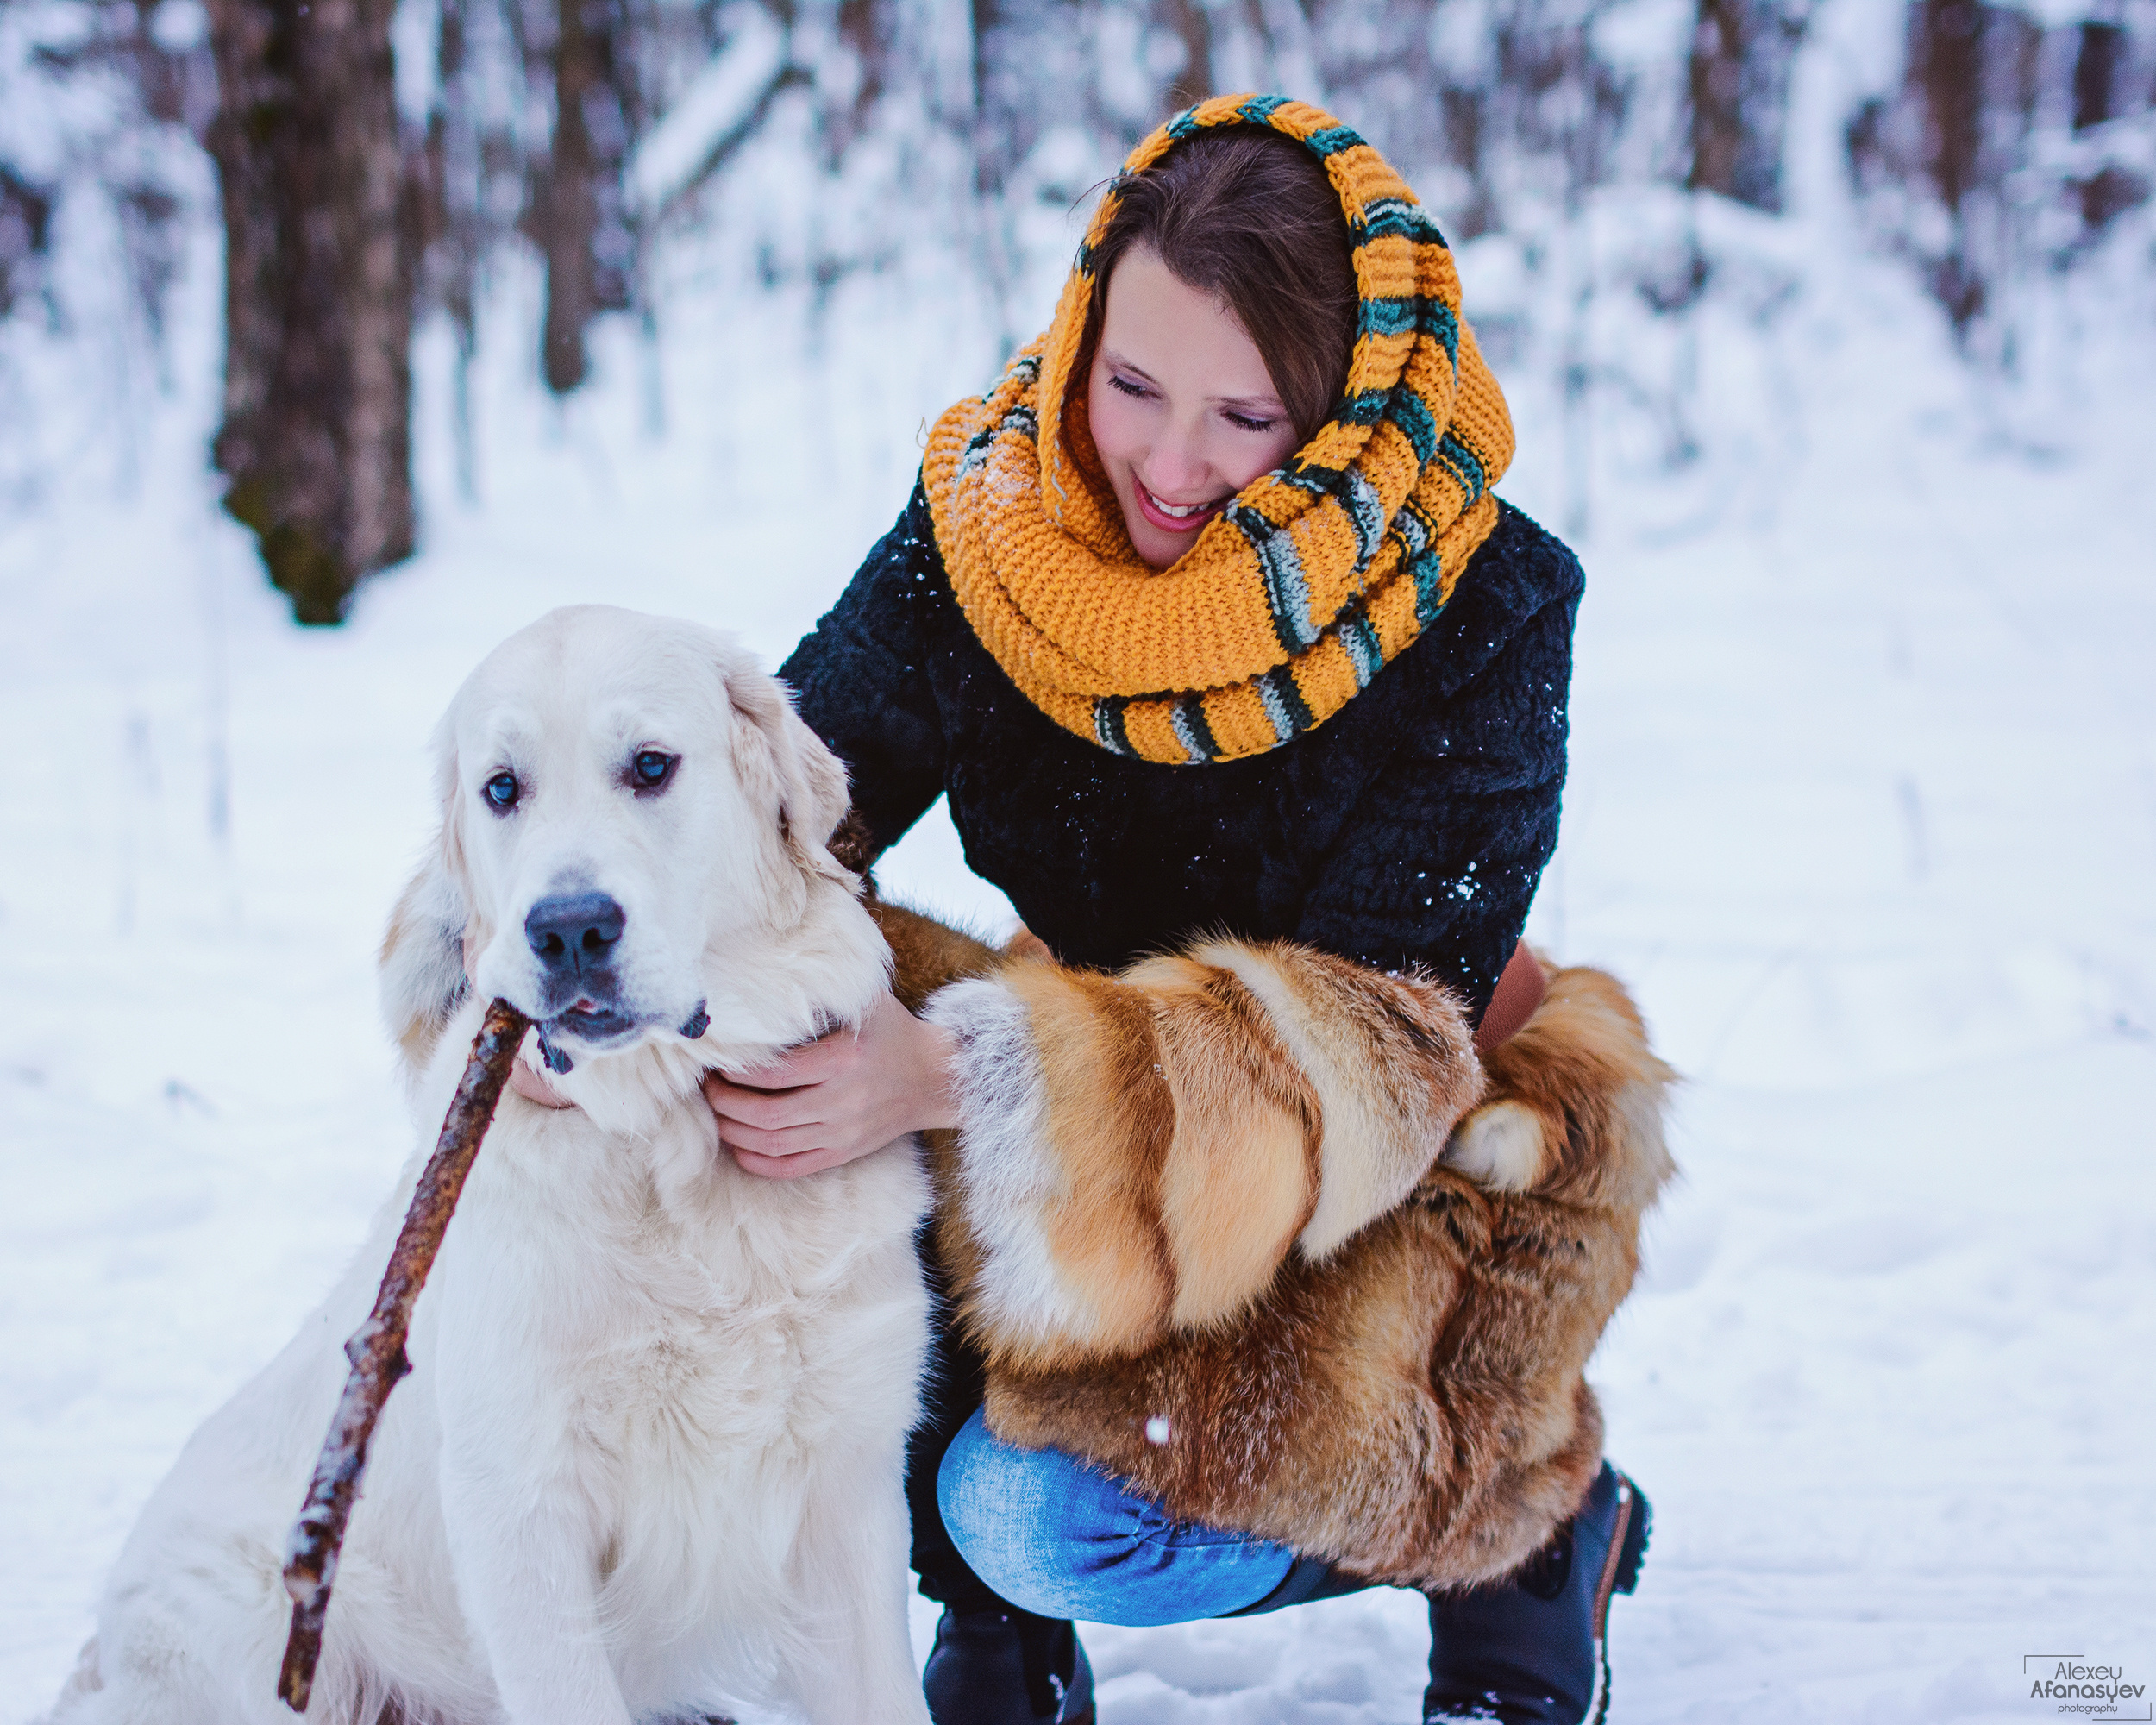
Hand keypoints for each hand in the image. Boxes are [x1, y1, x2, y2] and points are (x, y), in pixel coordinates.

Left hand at [706, 991, 959, 1179]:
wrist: (935, 1077)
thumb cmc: (892, 1030)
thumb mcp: (866, 998)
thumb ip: (825, 986)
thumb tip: (772, 970)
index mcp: (843, 1060)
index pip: (775, 1074)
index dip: (737, 1072)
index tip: (719, 1061)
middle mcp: (842, 1101)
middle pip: (767, 1114)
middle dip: (726, 1104)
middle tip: (708, 1088)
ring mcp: (843, 1132)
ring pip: (773, 1144)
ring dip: (735, 1132)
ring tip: (717, 1114)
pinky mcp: (844, 1152)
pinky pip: (792, 1168)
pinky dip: (758, 1161)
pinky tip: (739, 1146)